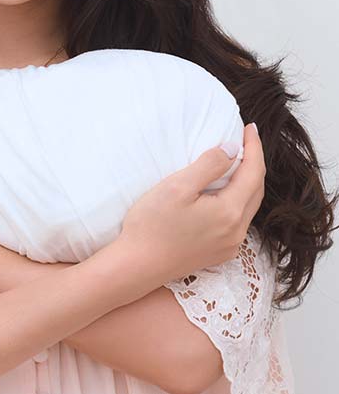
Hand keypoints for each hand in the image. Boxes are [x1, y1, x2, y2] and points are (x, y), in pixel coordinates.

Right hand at [113, 123, 264, 287]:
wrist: (136, 266)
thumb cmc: (152, 225)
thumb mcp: (177, 186)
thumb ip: (209, 165)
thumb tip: (232, 149)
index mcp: (229, 213)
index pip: (254, 172)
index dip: (254, 147)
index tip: (250, 127)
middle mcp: (236, 232)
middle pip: (256, 190)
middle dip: (254, 163)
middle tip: (246, 139)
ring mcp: (229, 246)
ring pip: (248, 206)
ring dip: (247, 182)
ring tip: (237, 161)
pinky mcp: (219, 253)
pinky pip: (238, 221)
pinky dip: (237, 200)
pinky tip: (224, 192)